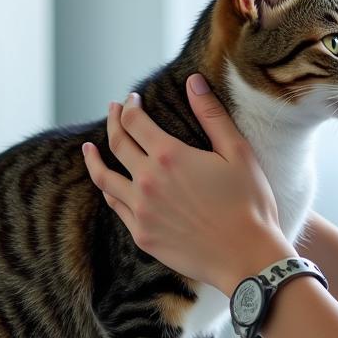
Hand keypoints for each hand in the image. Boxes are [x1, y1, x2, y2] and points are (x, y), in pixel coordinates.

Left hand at [82, 74, 295, 294]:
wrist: (246, 257)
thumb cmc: (249, 202)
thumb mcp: (237, 151)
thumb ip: (211, 114)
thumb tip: (193, 81)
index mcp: (169, 156)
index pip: (135, 122)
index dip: (129, 106)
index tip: (131, 98)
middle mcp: (147, 181)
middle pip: (117, 144)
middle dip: (113, 122)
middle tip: (112, 110)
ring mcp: (141, 211)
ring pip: (105, 179)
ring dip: (94, 159)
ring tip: (88, 149)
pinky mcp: (142, 236)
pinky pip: (116, 207)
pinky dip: (108, 190)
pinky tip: (108, 185)